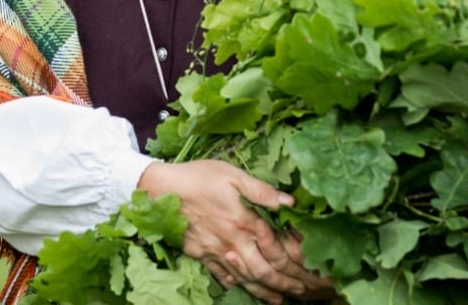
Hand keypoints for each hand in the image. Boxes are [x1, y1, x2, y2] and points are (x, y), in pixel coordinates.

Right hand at [137, 160, 334, 303]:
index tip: (308, 270)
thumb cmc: (197, 177)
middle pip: (263, 271)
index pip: (275, 249)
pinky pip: (219, 274)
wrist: (159, 190)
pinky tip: (240, 287)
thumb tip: (288, 201)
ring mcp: (215, 251)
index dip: (293, 262)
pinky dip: (233, 283)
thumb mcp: (232, 174)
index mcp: (244, 221)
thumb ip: (261, 191)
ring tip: (278, 300)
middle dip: (284, 284)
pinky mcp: (199, 253)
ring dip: (263, 291)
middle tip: (300, 292)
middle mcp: (232, 242)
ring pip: (244, 278)